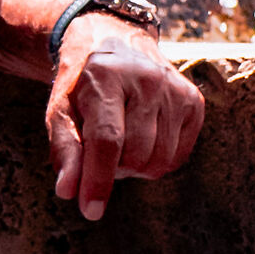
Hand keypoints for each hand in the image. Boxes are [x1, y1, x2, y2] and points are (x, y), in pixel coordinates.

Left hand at [44, 15, 204, 220]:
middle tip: (103, 151)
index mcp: (106, 76)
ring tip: (123, 143)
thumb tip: (68, 191)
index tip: (90, 211)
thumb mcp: (61, 111)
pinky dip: (157, 160)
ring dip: (136, 166)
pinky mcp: (193, 100)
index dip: (98, 180)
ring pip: (158, 161)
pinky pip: (177, 157)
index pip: (107, 140)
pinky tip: (145, 138)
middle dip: (114, 169)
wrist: (117, 43)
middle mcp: (146, 79)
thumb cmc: (84, 85)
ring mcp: (174, 88)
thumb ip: (65, 150)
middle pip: (135, 155)